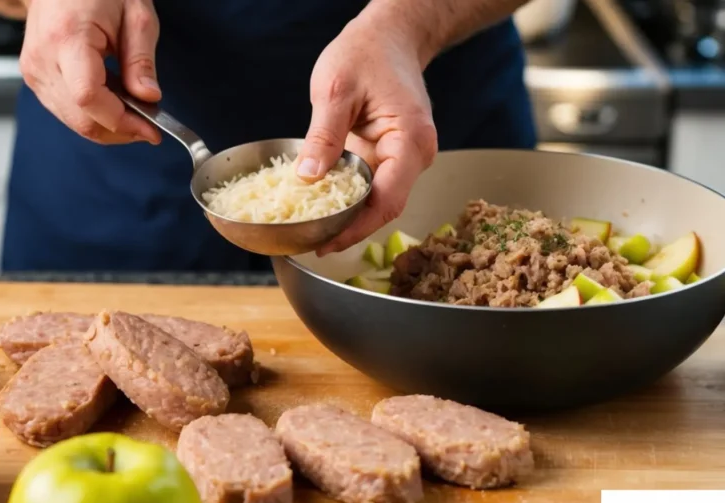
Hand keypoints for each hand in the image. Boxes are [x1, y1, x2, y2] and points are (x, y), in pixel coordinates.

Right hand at [19, 0, 161, 144]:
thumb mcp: (136, 16)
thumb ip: (141, 60)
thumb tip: (149, 97)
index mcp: (67, 38)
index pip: (89, 97)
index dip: (122, 121)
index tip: (151, 129)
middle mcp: (43, 58)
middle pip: (81, 118)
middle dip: (120, 130)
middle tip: (150, 123)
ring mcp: (35, 71)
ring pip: (74, 121)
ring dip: (108, 125)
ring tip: (133, 107)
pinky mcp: (35, 78)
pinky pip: (67, 111)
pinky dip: (94, 115)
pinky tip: (113, 100)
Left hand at [295, 12, 438, 255]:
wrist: (389, 37)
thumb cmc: (367, 53)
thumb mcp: (335, 89)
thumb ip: (323, 134)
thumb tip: (308, 177)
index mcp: (410, 141)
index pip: (387, 201)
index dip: (357, 228)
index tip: (326, 243)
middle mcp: (416, 156)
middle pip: (385, 207)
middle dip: (350, 228)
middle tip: (312, 242)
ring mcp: (406, 159)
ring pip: (379, 200)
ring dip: (349, 216)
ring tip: (313, 230)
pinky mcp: (393, 157)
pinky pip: (373, 186)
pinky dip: (349, 198)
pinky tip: (323, 207)